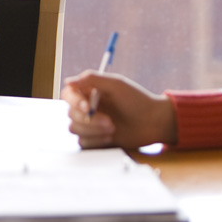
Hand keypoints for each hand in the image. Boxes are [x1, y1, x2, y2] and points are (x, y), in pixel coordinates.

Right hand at [61, 71, 177, 149]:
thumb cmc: (137, 101)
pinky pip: (83, 142)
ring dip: (94, 131)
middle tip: (110, 122)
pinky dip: (96, 141)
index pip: (69, 95)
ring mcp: (90, 124)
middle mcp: (87, 107)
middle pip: (71, 114)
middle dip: (90, 121)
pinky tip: (111, 137)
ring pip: (74, 129)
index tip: (88, 108)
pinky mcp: (94, 138)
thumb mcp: (116, 84)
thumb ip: (91, 79)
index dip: (74, 102)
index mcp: (89, 91)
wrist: (153, 123)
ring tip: (113, 129)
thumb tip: (68, 81)